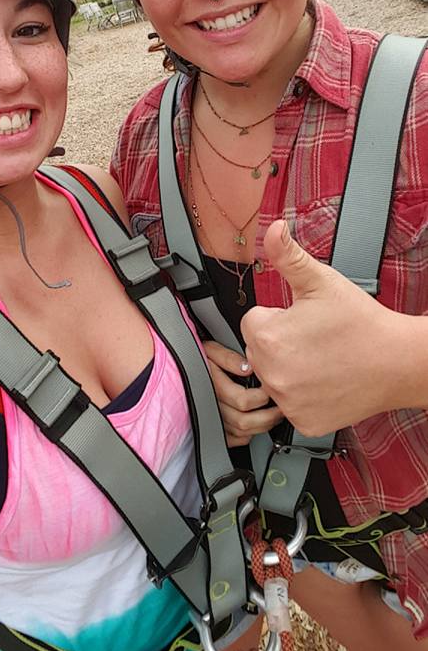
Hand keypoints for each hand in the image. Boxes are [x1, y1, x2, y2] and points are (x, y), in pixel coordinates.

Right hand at [203, 340, 282, 445]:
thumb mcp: (211, 349)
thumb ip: (229, 357)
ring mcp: (213, 419)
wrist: (184, 368)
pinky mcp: (215, 429)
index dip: (263, 397)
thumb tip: (248, 367)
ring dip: (263, 426)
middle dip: (269, 416)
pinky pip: (236, 440)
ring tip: (274, 415)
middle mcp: (213, 406)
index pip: (244, 400)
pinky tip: (256, 423)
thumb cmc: (200, 357)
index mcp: (214, 386)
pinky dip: (250, 434)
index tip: (271, 390)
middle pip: (245, 421)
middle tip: (280, 407)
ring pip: (242, 433)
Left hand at [241, 220, 411, 436]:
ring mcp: (287, 402)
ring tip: (322, 358)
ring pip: (274, 377)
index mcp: (268, 336)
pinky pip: (290, 404)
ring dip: (289, 369)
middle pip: (259, 351)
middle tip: (315, 338)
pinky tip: (326, 382)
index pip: (253, 321)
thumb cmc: (361, 321)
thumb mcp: (321, 281)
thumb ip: (288, 255)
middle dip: (279, 342)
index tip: (303, 319)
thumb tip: (272, 229)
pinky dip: (304, 395)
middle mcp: (271, 374)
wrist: (398, 362)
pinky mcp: (303, 421)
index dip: (278, 316)